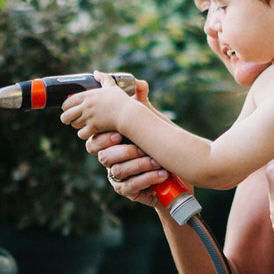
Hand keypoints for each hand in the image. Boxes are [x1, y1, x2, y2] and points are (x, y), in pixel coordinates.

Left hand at [59, 71, 136, 140]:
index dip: (65, 107)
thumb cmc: (121, 101)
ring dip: (75, 124)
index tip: (67, 108)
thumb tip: (96, 72)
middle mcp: (86, 107)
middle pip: (66, 116)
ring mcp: (89, 118)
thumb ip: (103, 78)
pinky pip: (81, 133)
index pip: (68, 102)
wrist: (128, 114)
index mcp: (88, 96)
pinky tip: (86, 131)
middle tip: (68, 119)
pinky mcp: (94, 128)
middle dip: (66, 118)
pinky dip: (83, 133)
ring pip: (73, 124)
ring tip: (79, 123)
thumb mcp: (112, 87)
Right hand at [83, 79, 166, 208]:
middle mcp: (111, 161)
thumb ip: (141, 104)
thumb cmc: (160, 145)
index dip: (103, 138)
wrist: (179, 172)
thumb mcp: (151, 122)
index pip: (94, 141)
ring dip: (140, 165)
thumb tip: (138, 81)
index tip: (119, 134)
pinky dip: (147, 179)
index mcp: (110, 144)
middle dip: (124, 152)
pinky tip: (160, 174)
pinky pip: (131, 188)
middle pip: (104, 157)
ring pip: (118, 172)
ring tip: (158, 162)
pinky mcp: (130, 192)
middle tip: (142, 148)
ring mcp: (118, 178)